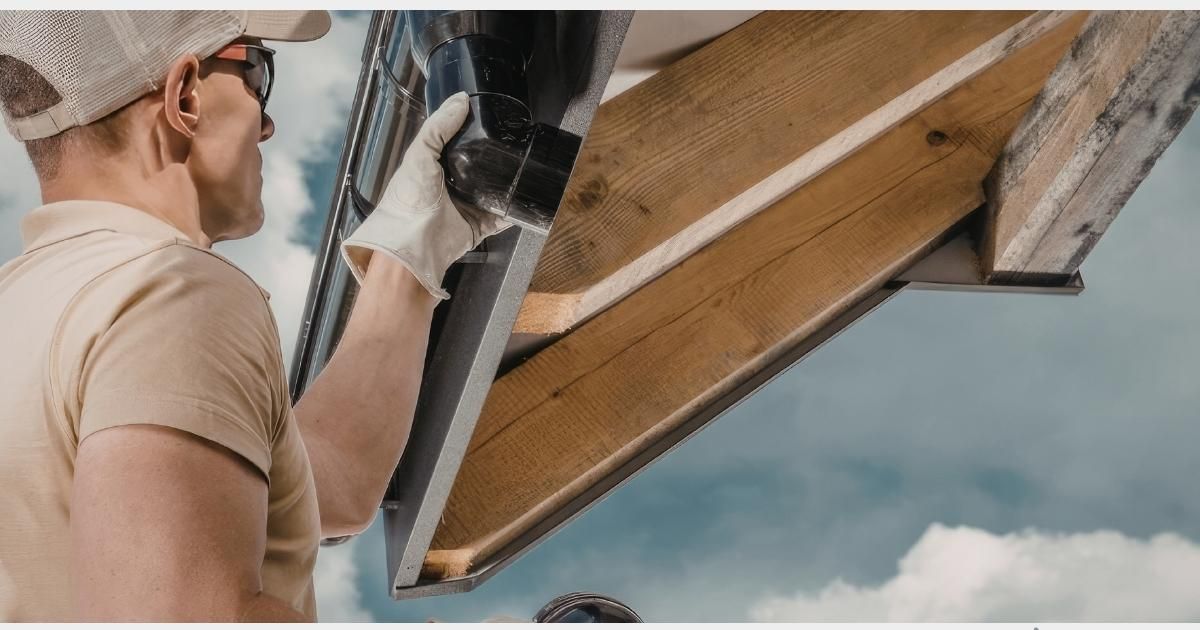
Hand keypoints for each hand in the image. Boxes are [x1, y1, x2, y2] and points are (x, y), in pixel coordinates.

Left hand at [341, 92, 511, 299]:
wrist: (413, 243)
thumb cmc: (408, 201)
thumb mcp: (419, 153)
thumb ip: (438, 126)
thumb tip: (460, 101)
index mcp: (434, 167)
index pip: (456, 144)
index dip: (470, 131)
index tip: (489, 118)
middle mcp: (450, 187)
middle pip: (479, 168)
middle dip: (494, 159)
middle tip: (512, 144)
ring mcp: (465, 207)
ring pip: (493, 192)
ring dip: (506, 185)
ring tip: (522, 169)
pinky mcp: (478, 227)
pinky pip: (500, 218)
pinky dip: (511, 212)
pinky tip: (521, 201)